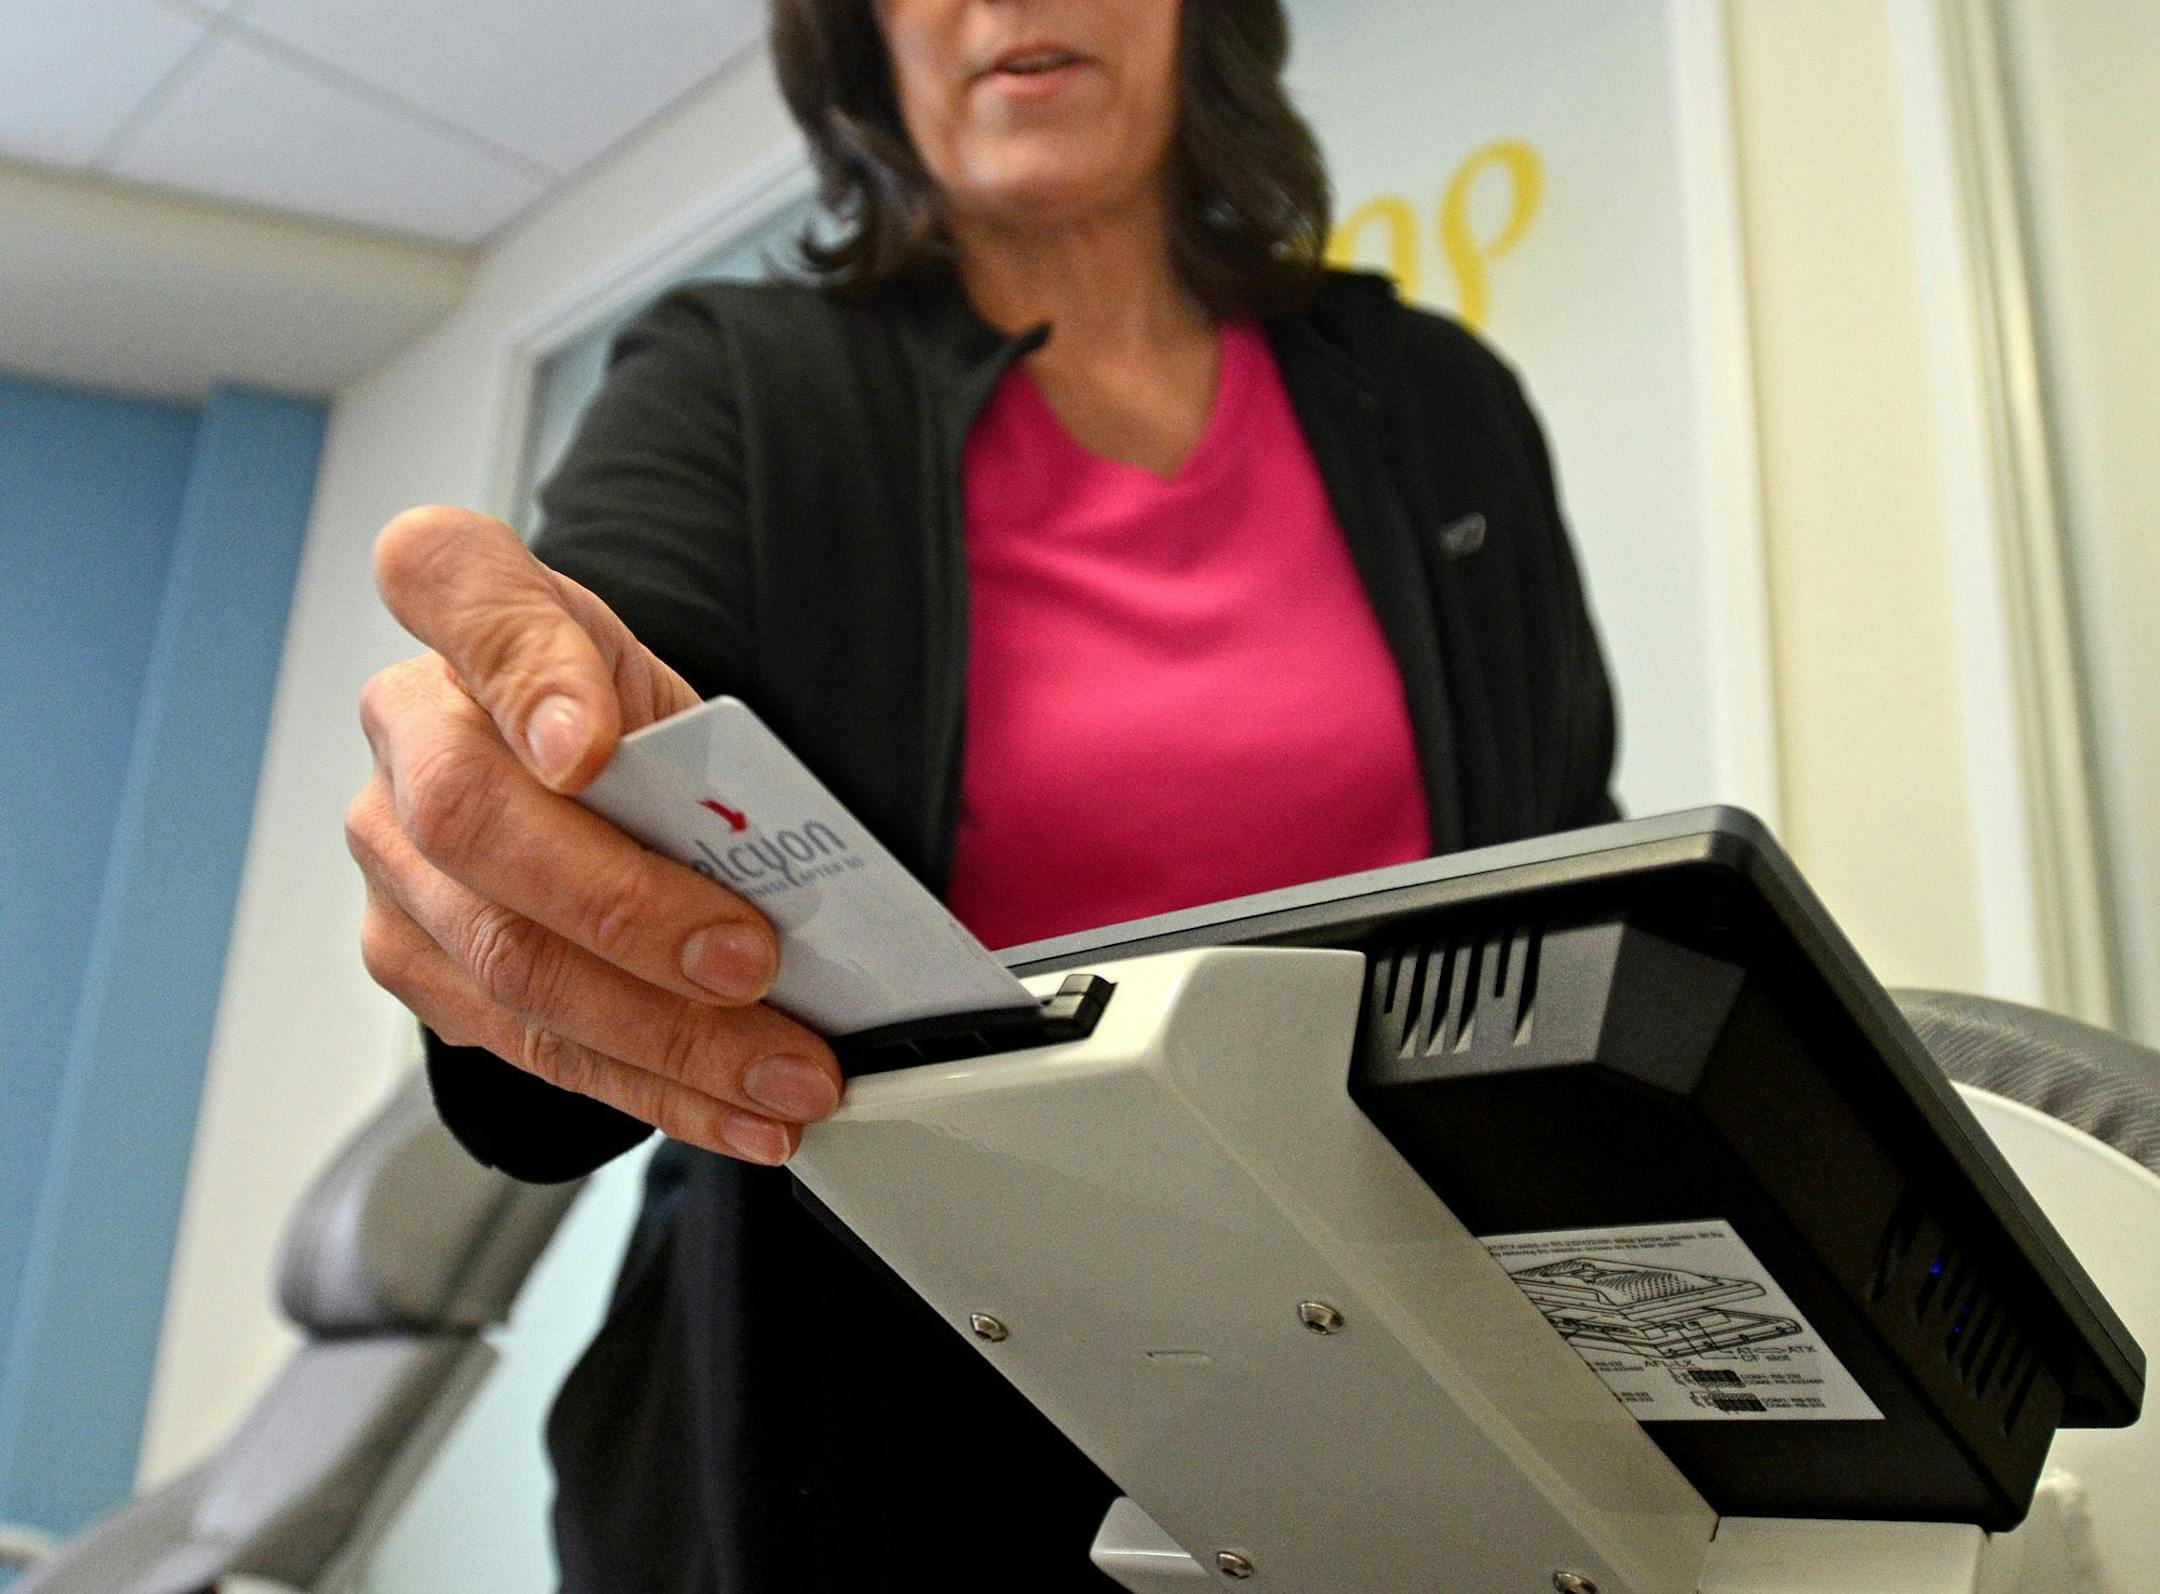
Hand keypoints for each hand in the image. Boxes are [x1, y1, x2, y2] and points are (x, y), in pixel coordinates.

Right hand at [347, 506, 840, 1164]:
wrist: (590, 781)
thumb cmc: (635, 726)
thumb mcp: (674, 685)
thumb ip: (697, 745)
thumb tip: (769, 871)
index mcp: (466, 609)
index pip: (450, 580)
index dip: (520, 670)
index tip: (589, 748)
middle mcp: (405, 727)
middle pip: (476, 825)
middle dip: (629, 913)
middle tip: (751, 966)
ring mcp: (392, 854)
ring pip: (507, 962)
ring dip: (667, 1039)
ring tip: (785, 1076)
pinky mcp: (412, 961)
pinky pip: (529, 1044)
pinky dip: (652, 1088)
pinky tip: (739, 1111)